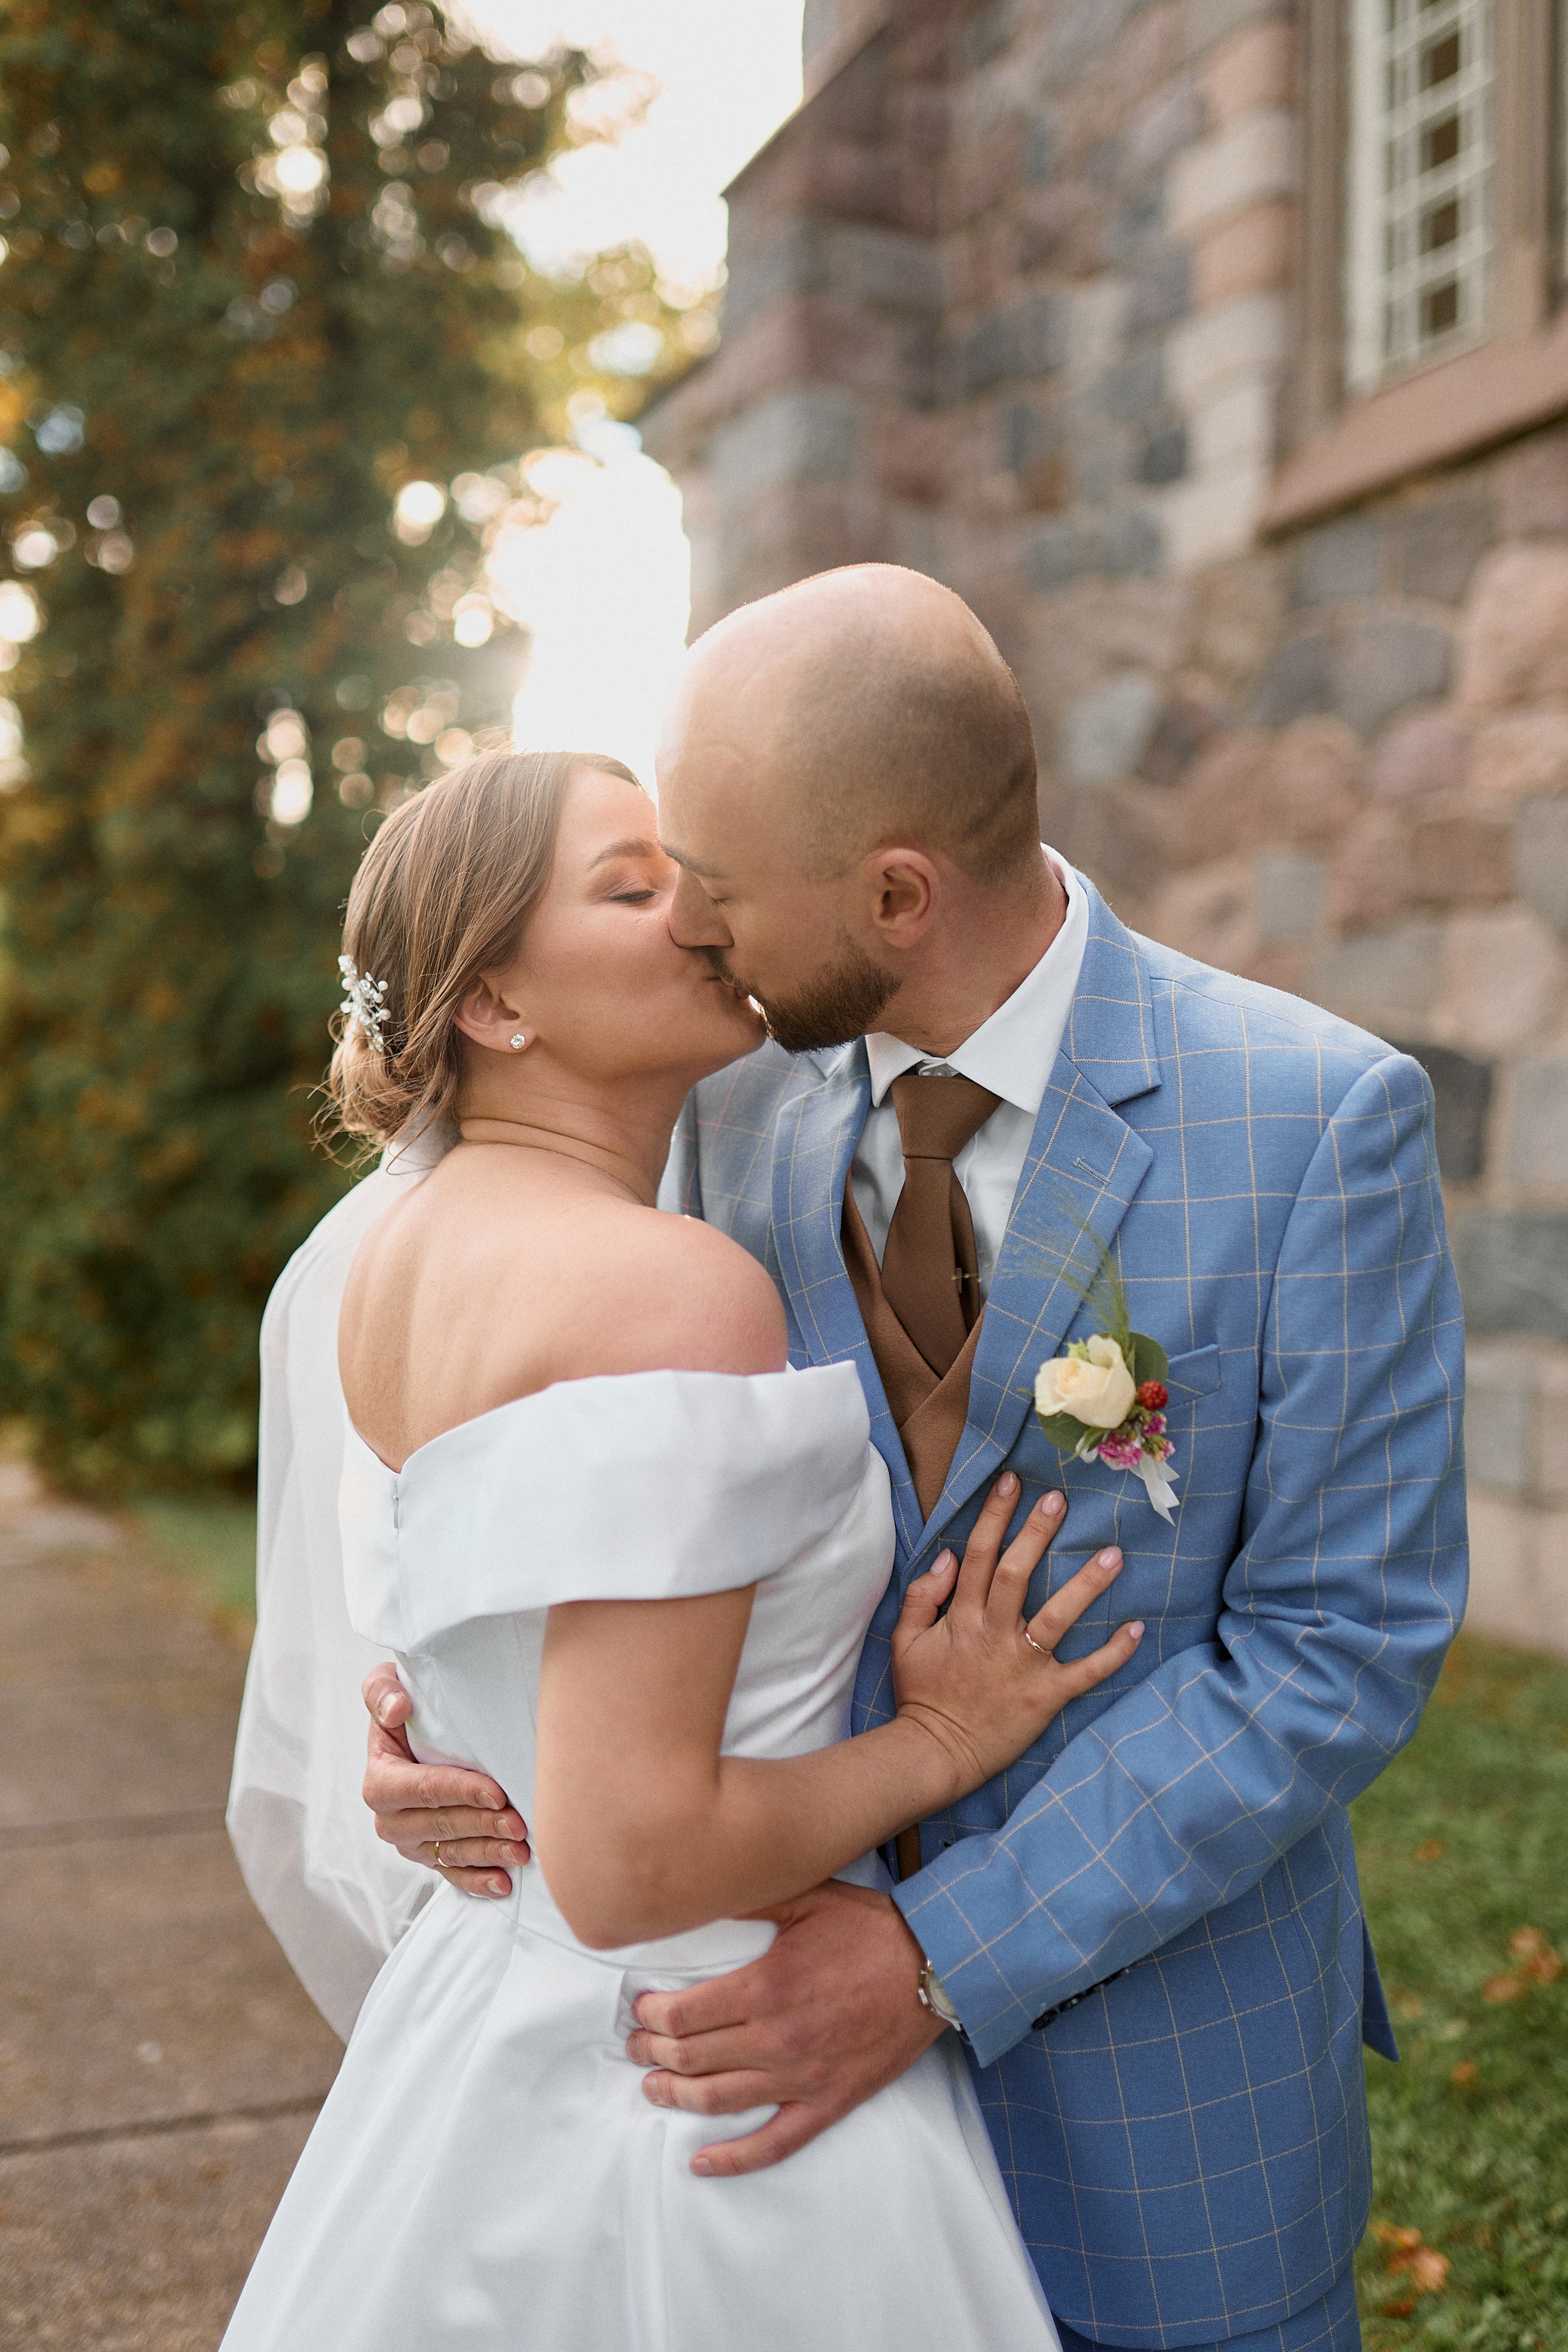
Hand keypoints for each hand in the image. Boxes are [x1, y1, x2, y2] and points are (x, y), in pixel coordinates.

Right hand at [361, 1663, 529, 1898]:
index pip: (422, 1789)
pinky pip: (454, 1875)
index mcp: (381, 1780)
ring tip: (522, 1852)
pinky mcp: (431, 1857)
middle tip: (520, 1824)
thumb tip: (398, 1709)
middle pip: (442, 1825)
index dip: (459, 1791)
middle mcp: (391, 1819)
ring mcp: (412, 1843)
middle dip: (483, 1825)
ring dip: (488, 1854)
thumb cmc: (405, 1704)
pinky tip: (504, 1883)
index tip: (497, 1792)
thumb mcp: (384, 1685)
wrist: (414, 1730)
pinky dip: (478, 1882)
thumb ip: (382, 1692)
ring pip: (452, 1853)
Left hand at [627, 1877, 943, 2175]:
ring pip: (719, 2100)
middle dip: (653, 2052)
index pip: (685, 2014)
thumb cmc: (871, 1929)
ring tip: (652, 2087)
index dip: (652, 2015)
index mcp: (766, 1987)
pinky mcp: (827, 2102)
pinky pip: (773, 2143)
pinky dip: (732, 2158)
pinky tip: (701, 2161)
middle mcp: (776, 2038)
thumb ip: (751, 1898)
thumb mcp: (807, 1897)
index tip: (640, 2008)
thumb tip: (703, 1893)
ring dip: (675, 2097)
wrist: (935, 1967)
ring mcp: (801, 2077)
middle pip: (692, 2057)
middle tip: (635, 2045)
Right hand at [891, 1472, 1142, 1796]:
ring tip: (1114, 1554)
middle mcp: (993, 1634)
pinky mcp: (1046, 1696)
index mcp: (961, 1618)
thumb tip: (948, 1555)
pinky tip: (1137, 1629)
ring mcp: (1022, 1665)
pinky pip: (1085, 1672)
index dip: (995, 1515)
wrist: (934, 1754)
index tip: (1012, 1482)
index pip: (979, 1555)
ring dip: (1086, 1585)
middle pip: (1016, 1573)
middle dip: (1036, 1533)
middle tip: (1059, 1499)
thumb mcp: (905, 1641)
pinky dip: (1112, 1653)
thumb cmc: (921, 1695)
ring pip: (1058, 1617)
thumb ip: (922, 1595)